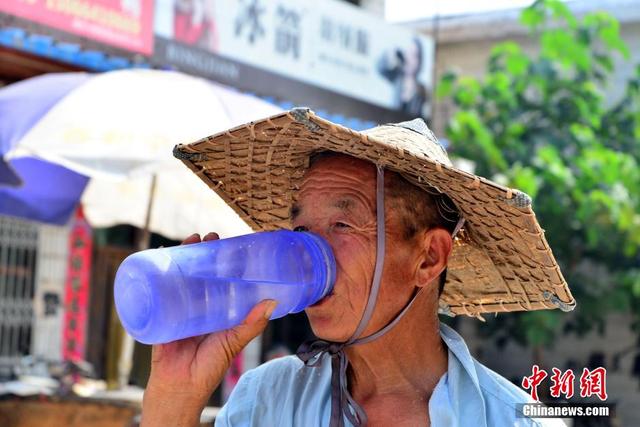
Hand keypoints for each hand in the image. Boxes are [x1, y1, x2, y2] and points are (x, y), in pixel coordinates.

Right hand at [141, 232, 276, 426]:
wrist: (178, 389)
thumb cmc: (208, 368)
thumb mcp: (233, 342)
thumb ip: (252, 325)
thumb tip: (272, 302)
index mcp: (214, 310)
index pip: (218, 277)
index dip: (220, 260)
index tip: (226, 242)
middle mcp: (196, 306)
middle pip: (196, 271)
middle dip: (200, 252)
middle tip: (206, 235)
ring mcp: (176, 308)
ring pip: (177, 276)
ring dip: (180, 255)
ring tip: (188, 239)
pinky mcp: (158, 314)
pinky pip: (155, 290)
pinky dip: (155, 272)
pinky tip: (157, 257)